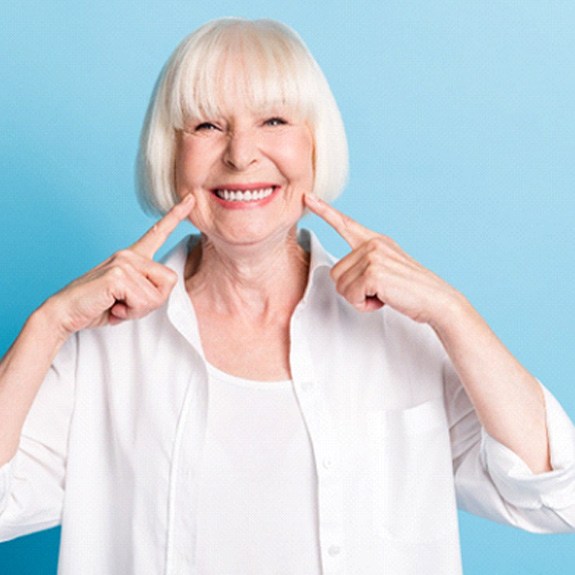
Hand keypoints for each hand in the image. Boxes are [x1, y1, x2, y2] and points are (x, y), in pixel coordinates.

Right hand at [45, 195, 195, 335]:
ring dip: (139, 309)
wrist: (66, 312)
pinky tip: (112, 306)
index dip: (176, 216)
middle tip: (127, 305)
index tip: (191, 199)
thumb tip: (163, 288)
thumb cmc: (98, 305)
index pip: (158, 232)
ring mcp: (124, 261)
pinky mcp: (118, 274)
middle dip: (153, 302)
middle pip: (170, 281)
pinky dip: (130, 311)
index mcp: (133, 256)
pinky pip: (143, 300)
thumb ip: (148, 289)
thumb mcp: (130, 297)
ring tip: (117, 305)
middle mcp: (129, 254)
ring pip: (157, 295)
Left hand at [304, 194, 462, 324]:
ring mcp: (373, 256)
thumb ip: (365, 264)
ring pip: (341, 286)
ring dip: (359, 298)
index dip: (324, 211)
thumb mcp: (388, 268)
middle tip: (379, 291)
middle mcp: (373, 244)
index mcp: (376, 241)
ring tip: (383, 294)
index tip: (307, 197)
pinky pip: (351, 296)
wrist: (437, 300)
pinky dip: (364, 305)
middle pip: (335, 272)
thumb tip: (340, 275)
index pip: (345, 223)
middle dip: (353, 290)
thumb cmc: (411, 290)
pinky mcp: (373, 273)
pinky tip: (384, 299)